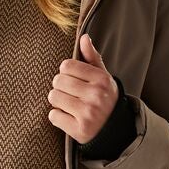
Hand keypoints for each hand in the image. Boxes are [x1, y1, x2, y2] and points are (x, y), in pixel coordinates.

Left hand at [49, 32, 119, 146]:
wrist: (115, 130)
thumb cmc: (104, 99)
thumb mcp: (103, 78)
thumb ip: (92, 58)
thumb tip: (84, 37)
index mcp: (102, 79)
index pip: (67, 65)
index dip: (66, 72)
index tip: (73, 80)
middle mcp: (96, 95)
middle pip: (58, 81)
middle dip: (60, 87)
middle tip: (69, 94)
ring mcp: (88, 113)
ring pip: (53, 97)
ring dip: (57, 102)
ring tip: (69, 105)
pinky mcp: (79, 130)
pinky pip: (53, 116)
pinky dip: (57, 117)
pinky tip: (69, 118)